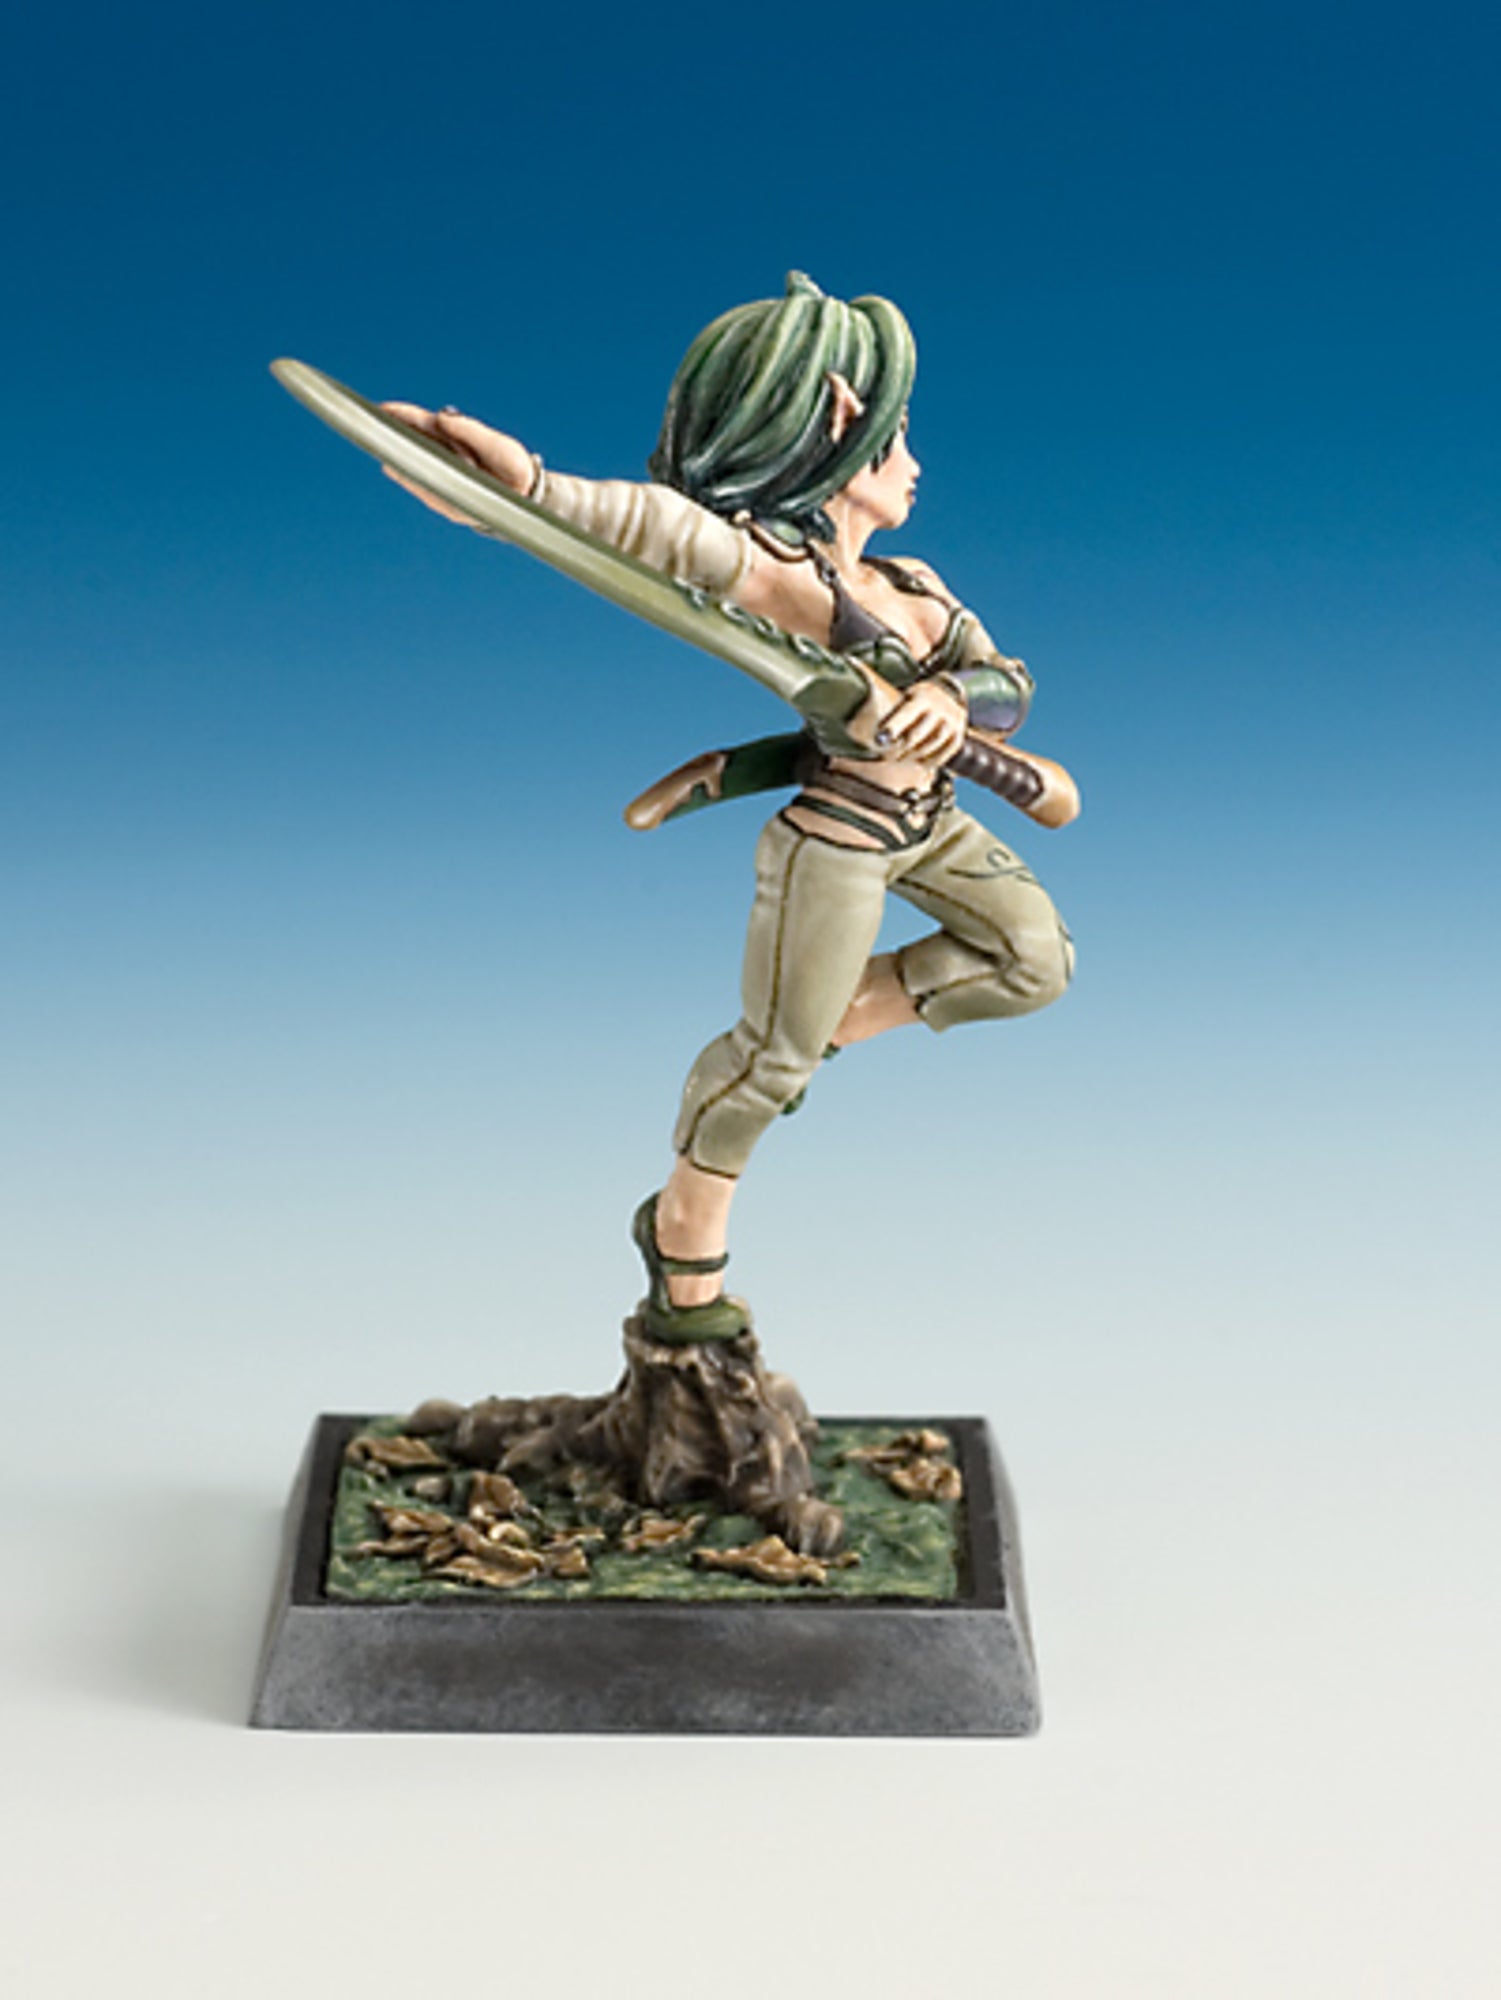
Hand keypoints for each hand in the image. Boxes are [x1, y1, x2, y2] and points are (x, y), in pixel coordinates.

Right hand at [376, 402, 534, 528]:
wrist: (527, 496)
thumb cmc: (512, 465)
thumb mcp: (495, 443)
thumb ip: (468, 431)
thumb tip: (440, 418)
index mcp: (454, 437)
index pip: (421, 423)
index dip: (401, 415)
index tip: (380, 408)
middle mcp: (444, 459)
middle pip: (411, 443)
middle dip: (390, 434)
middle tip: (367, 425)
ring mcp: (444, 480)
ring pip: (413, 467)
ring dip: (394, 456)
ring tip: (375, 446)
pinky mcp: (447, 502)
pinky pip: (424, 490)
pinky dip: (409, 480)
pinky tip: (393, 469)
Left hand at [878, 679, 966, 764]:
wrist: (949, 696)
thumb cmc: (918, 701)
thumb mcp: (907, 698)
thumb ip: (894, 715)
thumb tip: (878, 739)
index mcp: (924, 696)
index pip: (906, 715)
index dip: (892, 728)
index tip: (878, 740)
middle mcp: (941, 708)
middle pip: (915, 736)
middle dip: (898, 749)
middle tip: (886, 756)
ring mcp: (952, 723)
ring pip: (927, 748)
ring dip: (910, 757)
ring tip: (899, 758)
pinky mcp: (958, 736)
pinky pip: (940, 757)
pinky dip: (926, 762)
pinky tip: (917, 762)